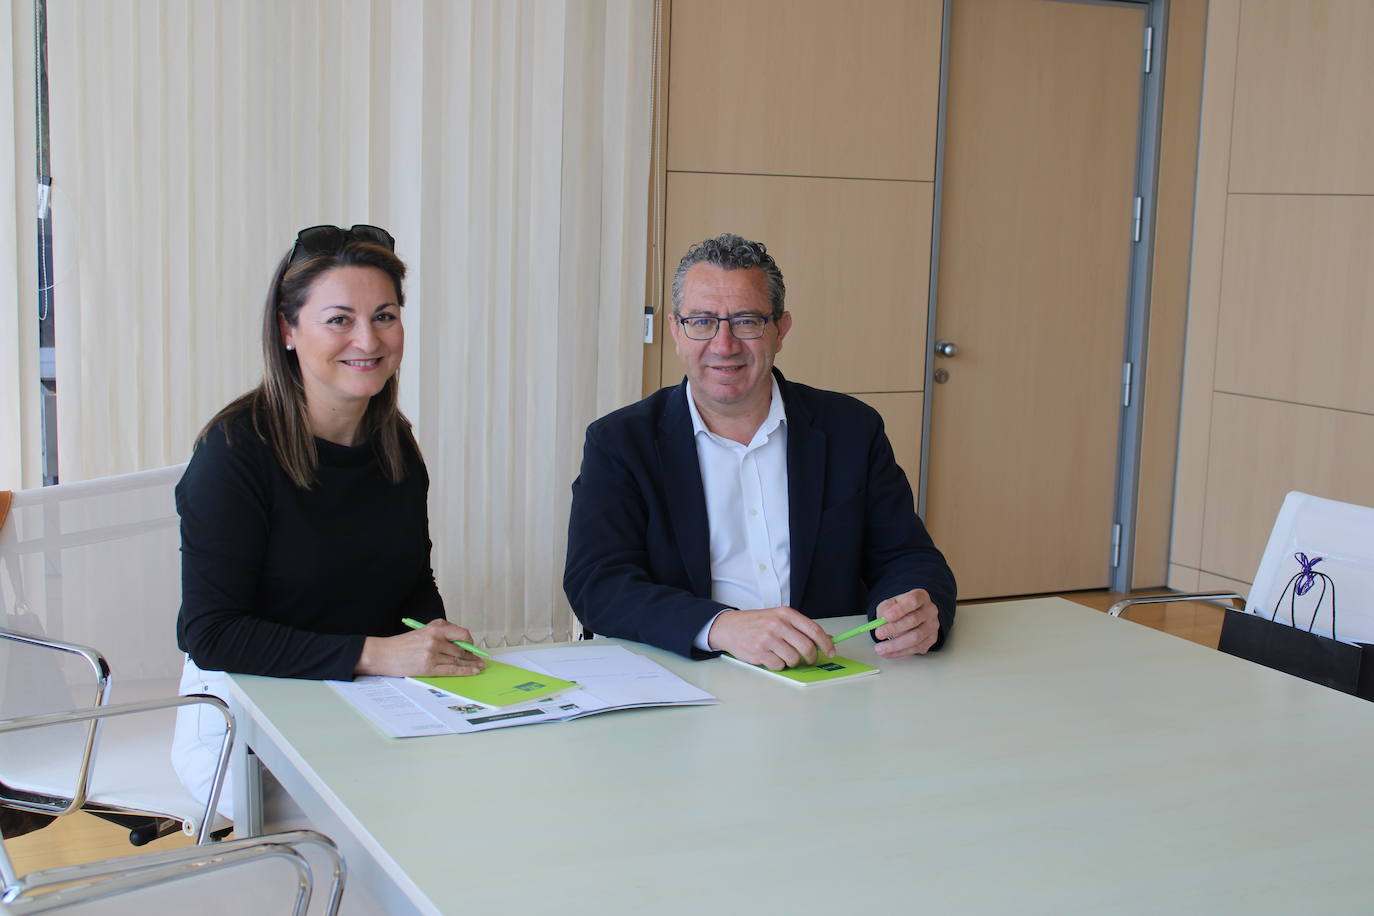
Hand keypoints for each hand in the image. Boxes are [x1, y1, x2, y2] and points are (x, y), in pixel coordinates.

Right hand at [355, 619, 484, 676]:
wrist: (383, 654)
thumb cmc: (402, 644)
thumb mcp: (422, 630)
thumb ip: (440, 632)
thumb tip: (460, 641)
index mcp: (435, 628)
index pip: (461, 633)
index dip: (470, 641)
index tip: (472, 646)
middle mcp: (435, 640)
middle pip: (461, 649)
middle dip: (472, 656)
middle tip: (480, 659)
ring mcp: (432, 654)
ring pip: (458, 660)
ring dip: (471, 664)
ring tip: (479, 666)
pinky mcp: (428, 667)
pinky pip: (451, 670)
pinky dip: (464, 671)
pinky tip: (472, 671)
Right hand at [707, 607, 834, 670]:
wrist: (729, 627)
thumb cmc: (757, 623)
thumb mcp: (779, 618)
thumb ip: (801, 627)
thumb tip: (826, 638)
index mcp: (786, 614)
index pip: (813, 629)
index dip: (826, 643)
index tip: (831, 651)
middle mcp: (778, 625)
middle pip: (806, 647)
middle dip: (812, 657)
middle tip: (810, 659)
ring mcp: (768, 639)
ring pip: (794, 659)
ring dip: (793, 662)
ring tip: (784, 656)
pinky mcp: (759, 652)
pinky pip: (779, 666)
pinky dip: (779, 665)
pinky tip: (771, 657)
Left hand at [873, 589, 939, 658]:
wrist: (913, 615)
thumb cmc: (900, 609)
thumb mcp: (890, 604)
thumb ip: (885, 611)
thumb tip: (881, 623)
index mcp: (920, 596)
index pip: (912, 601)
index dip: (899, 610)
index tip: (886, 617)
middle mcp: (930, 610)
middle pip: (913, 620)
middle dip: (894, 628)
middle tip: (878, 634)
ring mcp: (932, 626)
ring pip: (916, 637)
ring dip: (896, 645)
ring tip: (880, 648)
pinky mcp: (931, 639)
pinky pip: (916, 648)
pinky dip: (900, 652)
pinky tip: (888, 653)